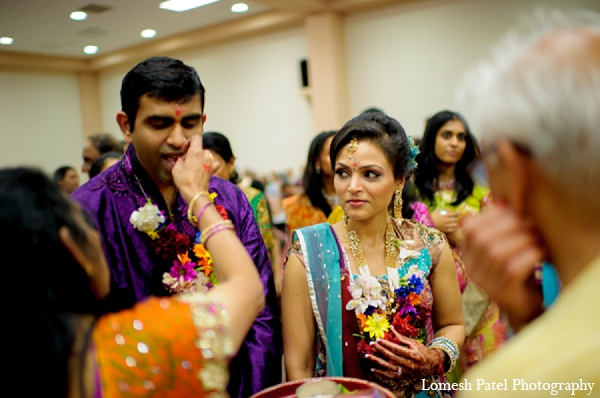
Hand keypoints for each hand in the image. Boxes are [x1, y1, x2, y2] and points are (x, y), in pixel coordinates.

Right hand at [171, 135, 218, 202]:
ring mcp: (210, 162)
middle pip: (200, 147)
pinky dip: (208, 164)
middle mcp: (205, 155)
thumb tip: (183, 159)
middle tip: (186, 160)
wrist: (195, 193)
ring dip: (200, 158)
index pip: (196, 137)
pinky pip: (213, 163)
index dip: (189, 141)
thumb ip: (179, 160)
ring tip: (193, 166)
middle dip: (193, 152)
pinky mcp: (213, 170)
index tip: (185, 149)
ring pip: (205, 155)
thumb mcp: (176, 168)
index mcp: (196, 152)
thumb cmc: (185, 181)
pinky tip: (203, 168)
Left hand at [366, 328, 440, 378]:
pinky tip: (373, 369)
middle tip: (371, 344)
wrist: (432, 365)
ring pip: (389, 368)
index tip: (378, 339)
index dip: (386, 344)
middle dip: (380, 350)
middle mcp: (410, 365)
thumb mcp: (414, 343)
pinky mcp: (404, 378)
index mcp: (414, 355)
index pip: (397, 349)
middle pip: (391, 357)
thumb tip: (391, 328)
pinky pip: (391, 377)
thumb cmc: (423, 352)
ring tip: (368, 356)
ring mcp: (407, 373)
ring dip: (377, 362)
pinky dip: (381, 374)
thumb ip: (401, 337)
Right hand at [431, 209, 460, 233]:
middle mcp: (446, 220)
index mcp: (445, 215)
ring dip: (456, 224)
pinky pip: (452, 230)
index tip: (461, 212)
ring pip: (454, 225)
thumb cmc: (433, 216)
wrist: (428, 223)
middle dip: (458, 219)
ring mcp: (446, 226)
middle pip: (455, 220)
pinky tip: (454, 228)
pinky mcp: (444, 230)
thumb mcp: (437, 211)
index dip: (459, 213)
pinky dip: (454, 229)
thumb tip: (450, 210)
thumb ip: (444, 210)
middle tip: (457, 219)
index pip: (454, 213)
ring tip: (456, 224)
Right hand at [460, 203, 545, 330]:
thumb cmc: (517, 270)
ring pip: (498, 253)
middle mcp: (471, 269)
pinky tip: (541, 252)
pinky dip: (529, 256)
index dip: (492, 215)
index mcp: (468, 253)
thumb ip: (500, 227)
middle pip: (483, 238)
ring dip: (522, 240)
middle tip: (531, 223)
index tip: (515, 211)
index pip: (470, 227)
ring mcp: (485, 283)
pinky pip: (513, 269)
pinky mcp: (503, 294)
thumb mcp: (505, 246)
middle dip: (510, 225)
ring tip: (538, 237)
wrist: (526, 306)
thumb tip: (502, 202)